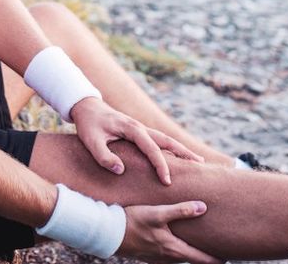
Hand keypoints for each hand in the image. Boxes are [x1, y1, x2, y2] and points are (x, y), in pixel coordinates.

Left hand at [69, 97, 203, 184]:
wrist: (86, 107)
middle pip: (168, 140)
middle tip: (201, 165)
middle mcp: (141, 127)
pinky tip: (178, 157)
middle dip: (184, 153)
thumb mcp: (91, 142)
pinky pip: (159, 141)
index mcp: (132, 129)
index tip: (167, 181)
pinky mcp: (139, 133)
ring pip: (166, 140)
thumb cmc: (88, 125)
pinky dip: (171, 149)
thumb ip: (104, 157)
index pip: (152, 149)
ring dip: (181, 150)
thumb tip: (121, 170)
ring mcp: (141, 129)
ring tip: (197, 161)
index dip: (161, 165)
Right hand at [120, 201, 222, 263]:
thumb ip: (180, 210)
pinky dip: (177, 251)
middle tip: (218, 250)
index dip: (215, 260)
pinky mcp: (147, 254)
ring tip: (198, 246)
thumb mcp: (157, 213)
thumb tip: (203, 207)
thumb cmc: (133, 221)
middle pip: (191, 260)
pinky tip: (174, 242)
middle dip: (204, 257)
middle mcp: (166, 257)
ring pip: (179, 258)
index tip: (228, 258)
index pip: (201, 259)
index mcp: (173, 249)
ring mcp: (156, 257)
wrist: (108, 233)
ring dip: (190, 254)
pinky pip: (167, 256)